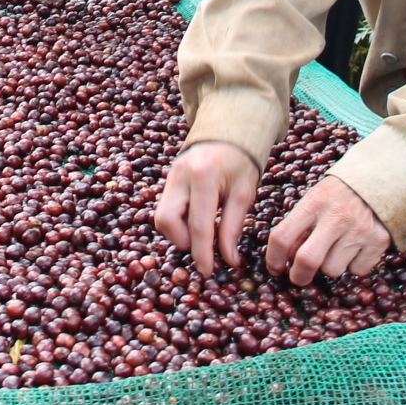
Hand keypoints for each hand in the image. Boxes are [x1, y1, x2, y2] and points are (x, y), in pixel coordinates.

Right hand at [154, 141, 259, 276]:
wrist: (228, 131)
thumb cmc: (241, 162)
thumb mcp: (244, 193)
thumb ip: (233, 226)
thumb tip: (229, 260)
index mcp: (204, 176)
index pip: (198, 225)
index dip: (201, 253)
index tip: (207, 272)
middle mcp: (180, 175)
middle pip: (167, 220)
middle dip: (182, 241)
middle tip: (202, 247)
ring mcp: (170, 176)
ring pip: (161, 217)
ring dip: (178, 232)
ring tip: (201, 232)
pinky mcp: (167, 179)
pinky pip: (164, 208)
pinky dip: (178, 222)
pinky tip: (195, 220)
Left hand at [267, 175, 391, 285]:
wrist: (378, 181)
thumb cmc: (337, 195)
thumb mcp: (314, 200)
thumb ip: (299, 227)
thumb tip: (285, 260)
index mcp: (314, 203)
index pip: (282, 236)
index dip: (273, 258)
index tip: (274, 268)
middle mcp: (336, 216)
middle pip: (308, 260)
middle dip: (299, 276)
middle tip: (298, 277)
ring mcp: (359, 230)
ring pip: (332, 269)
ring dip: (329, 266)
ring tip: (335, 249)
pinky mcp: (378, 241)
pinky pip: (357, 270)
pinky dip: (353, 266)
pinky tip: (355, 249)